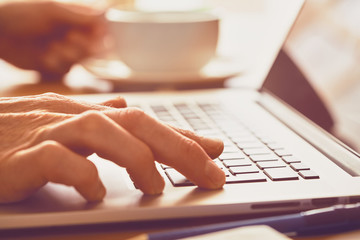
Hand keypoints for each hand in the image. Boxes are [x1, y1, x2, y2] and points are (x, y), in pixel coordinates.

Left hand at [0, 1, 104, 76]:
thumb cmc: (21, 13)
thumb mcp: (52, 10)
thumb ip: (79, 15)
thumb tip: (103, 16)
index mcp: (75, 18)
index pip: (99, 27)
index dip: (101, 33)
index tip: (99, 35)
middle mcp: (73, 35)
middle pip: (94, 46)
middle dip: (84, 45)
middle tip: (69, 37)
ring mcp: (64, 51)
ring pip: (82, 60)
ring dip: (69, 54)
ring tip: (52, 47)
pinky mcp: (55, 65)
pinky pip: (67, 70)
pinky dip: (57, 64)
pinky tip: (44, 57)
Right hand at [0, 93, 224, 202]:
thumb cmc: (16, 137)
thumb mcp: (68, 130)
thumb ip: (104, 129)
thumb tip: (133, 121)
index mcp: (87, 113)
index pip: (145, 120)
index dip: (182, 135)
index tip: (215, 151)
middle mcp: (73, 116)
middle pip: (136, 121)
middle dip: (179, 147)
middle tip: (211, 173)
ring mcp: (46, 132)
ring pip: (102, 130)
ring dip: (137, 159)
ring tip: (157, 188)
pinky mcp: (19, 156)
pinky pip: (55, 159)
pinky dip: (82, 175)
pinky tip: (97, 194)